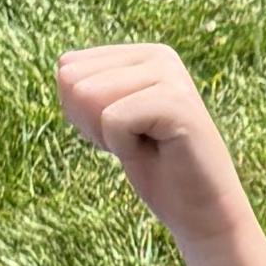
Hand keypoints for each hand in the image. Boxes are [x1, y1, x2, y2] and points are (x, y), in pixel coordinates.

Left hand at [57, 39, 252, 255]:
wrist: (202, 210)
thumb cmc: (155, 168)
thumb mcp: (106, 122)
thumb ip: (82, 89)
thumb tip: (63, 70)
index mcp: (141, 54)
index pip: (67, 67)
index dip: (81, 113)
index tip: (123, 131)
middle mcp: (158, 55)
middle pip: (74, 80)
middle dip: (91, 122)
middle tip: (135, 142)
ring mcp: (170, 75)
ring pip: (88, 95)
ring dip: (108, 136)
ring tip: (146, 145)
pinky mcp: (176, 101)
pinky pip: (112, 120)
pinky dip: (124, 147)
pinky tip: (156, 152)